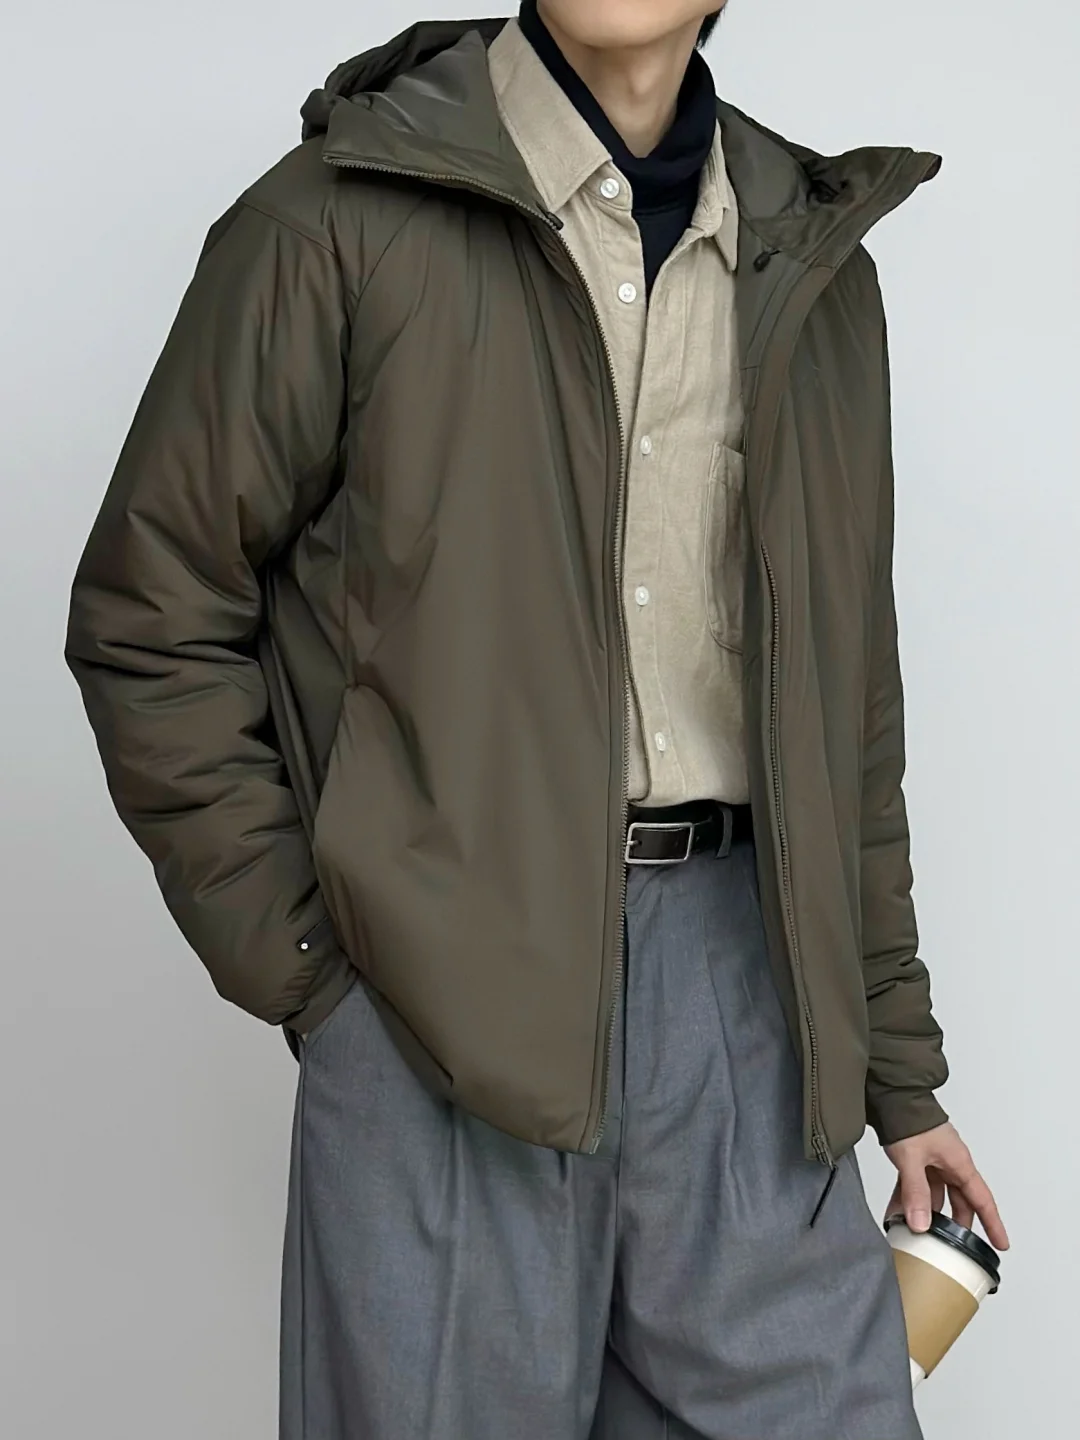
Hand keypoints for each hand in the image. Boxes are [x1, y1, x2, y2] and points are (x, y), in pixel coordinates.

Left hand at [884, 1121, 1009, 1251]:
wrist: (892, 1097)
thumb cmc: (910, 1118)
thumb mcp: (912, 1159)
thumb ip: (916, 1193)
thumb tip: (920, 1224)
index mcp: (959, 1164)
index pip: (982, 1200)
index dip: (993, 1224)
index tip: (1001, 1244)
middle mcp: (949, 1164)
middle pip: (959, 1202)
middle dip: (955, 1225)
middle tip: (952, 1247)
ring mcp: (933, 1162)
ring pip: (935, 1196)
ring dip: (925, 1213)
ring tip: (915, 1233)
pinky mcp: (917, 1160)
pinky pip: (917, 1187)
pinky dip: (909, 1201)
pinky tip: (896, 1214)